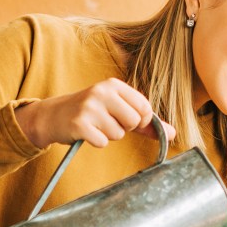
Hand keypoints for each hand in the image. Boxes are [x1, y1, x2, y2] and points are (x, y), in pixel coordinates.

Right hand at [14, 79, 175, 148]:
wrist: (53, 116)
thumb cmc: (91, 113)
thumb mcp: (117, 110)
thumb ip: (146, 122)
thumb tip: (173, 134)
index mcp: (114, 84)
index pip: (144, 107)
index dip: (140, 120)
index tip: (128, 120)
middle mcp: (102, 92)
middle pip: (133, 121)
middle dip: (123, 128)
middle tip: (107, 122)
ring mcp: (89, 107)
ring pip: (117, 134)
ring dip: (108, 135)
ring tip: (94, 126)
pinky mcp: (79, 124)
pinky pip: (102, 142)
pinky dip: (96, 142)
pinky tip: (86, 132)